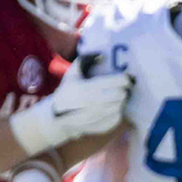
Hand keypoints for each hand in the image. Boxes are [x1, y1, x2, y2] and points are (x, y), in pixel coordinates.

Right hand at [9, 54, 130, 154]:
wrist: (56, 117)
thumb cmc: (66, 92)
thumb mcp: (72, 74)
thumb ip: (85, 60)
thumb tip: (102, 55)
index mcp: (90, 88)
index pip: (119, 82)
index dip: (125, 79)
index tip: (125, 78)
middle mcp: (96, 103)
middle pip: (122, 94)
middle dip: (124, 90)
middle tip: (121, 88)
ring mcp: (100, 116)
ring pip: (121, 106)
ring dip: (120, 101)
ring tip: (114, 97)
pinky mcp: (103, 126)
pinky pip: (118, 117)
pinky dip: (116, 112)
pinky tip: (109, 108)